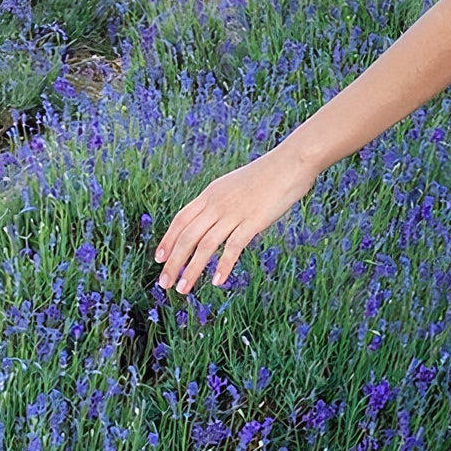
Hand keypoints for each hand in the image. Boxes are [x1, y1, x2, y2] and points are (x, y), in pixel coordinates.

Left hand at [154, 148, 316, 294]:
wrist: (292, 162)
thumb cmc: (268, 174)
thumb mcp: (235, 185)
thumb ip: (222, 201)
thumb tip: (215, 219)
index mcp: (211, 194)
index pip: (180, 220)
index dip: (167, 240)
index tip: (159, 259)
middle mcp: (217, 204)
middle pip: (187, 237)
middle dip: (173, 262)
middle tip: (165, 283)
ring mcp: (235, 212)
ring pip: (205, 245)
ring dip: (192, 269)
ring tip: (184, 288)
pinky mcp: (254, 221)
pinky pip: (233, 246)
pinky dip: (223, 265)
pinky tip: (217, 280)